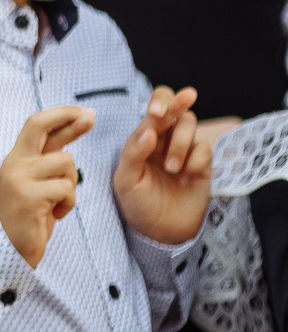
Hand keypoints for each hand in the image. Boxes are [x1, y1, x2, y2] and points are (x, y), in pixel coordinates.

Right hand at [0, 104, 89, 267]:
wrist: (9, 248)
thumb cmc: (29, 216)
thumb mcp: (38, 182)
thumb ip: (49, 159)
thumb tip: (73, 131)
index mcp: (16, 159)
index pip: (35, 125)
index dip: (60, 114)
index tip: (83, 111)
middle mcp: (14, 163)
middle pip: (40, 126)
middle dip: (69, 118)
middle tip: (91, 116)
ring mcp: (19, 178)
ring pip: (65, 163)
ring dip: (71, 183)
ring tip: (57, 201)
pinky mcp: (28, 196)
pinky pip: (66, 188)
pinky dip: (68, 203)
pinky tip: (54, 214)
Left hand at [113, 84, 212, 245]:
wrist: (161, 230)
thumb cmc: (137, 202)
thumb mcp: (126, 180)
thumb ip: (133, 153)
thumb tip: (149, 131)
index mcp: (141, 138)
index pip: (152, 110)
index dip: (159, 102)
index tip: (157, 112)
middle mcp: (163, 139)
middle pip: (176, 108)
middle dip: (178, 104)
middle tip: (184, 101)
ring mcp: (184, 150)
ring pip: (189, 125)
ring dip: (181, 143)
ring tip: (171, 168)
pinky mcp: (202, 163)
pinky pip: (205, 148)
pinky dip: (196, 160)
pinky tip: (187, 176)